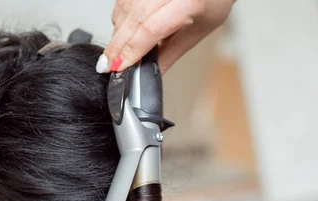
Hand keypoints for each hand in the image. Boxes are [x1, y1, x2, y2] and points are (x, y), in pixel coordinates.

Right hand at [96, 0, 234, 74]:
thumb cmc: (213, 1)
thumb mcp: (196, 34)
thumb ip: (169, 55)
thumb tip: (146, 74)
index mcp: (189, 2)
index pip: (150, 29)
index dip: (131, 51)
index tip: (118, 67)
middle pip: (133, 20)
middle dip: (117, 46)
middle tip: (106, 65)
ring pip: (124, 9)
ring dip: (117, 33)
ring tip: (118, 50)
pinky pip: (122, 1)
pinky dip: (119, 18)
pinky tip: (123, 29)